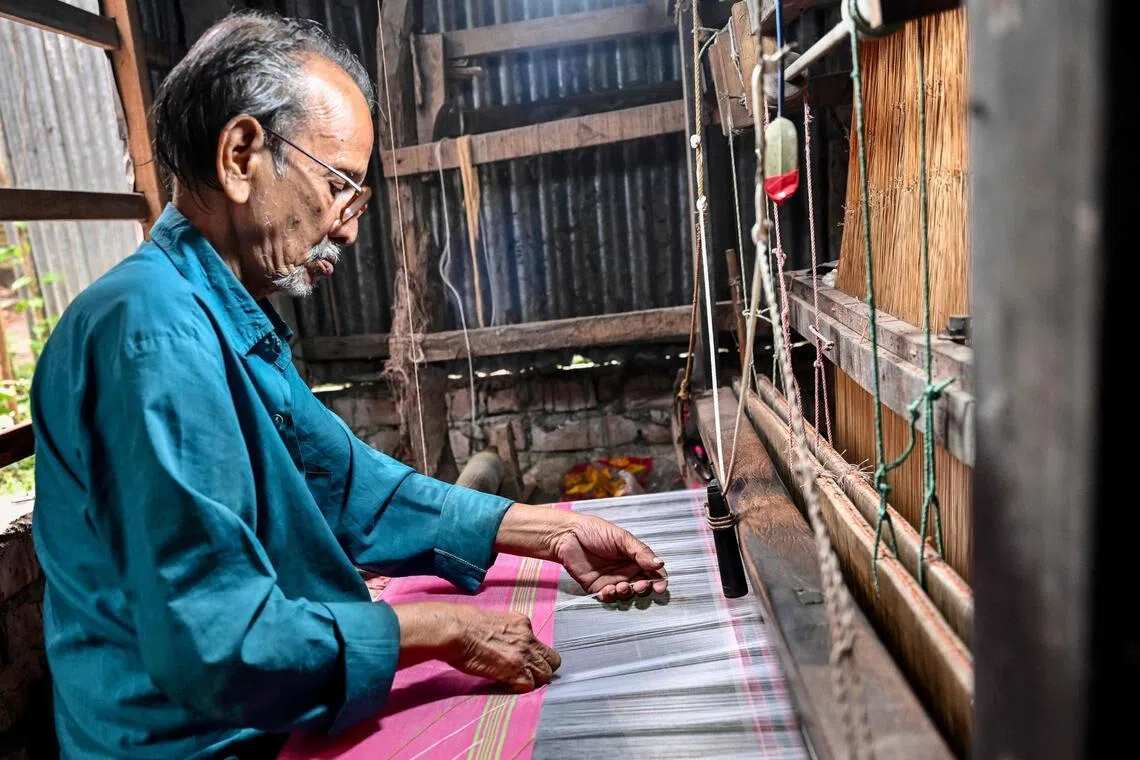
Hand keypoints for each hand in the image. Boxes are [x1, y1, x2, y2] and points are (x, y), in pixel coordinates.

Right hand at [394, 602, 559, 692]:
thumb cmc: (464, 624)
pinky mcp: (515, 670)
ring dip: (534, 680)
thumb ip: (506, 632)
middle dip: (543, 669)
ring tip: (518, 682)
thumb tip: (504, 641)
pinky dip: (522, 688)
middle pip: (552, 660)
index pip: (541, 644)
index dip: (535, 655)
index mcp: (522, 623)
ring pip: (545, 674)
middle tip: (527, 674)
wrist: (456, 630)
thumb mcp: (493, 620)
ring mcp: (523, 655)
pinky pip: (529, 685)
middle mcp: (528, 638)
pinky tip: (510, 686)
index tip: (524, 660)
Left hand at [549, 514, 667, 602]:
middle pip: (643, 586)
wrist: (568, 536)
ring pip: (627, 595)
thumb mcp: (621, 538)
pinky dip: (612, 596)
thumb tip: (660, 564)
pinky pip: (609, 598)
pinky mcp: (597, 588)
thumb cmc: (594, 531)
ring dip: (628, 593)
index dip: (660, 581)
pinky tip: (609, 589)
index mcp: (634, 557)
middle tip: (640, 585)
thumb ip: (640, 552)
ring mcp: (612, 580)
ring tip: (621, 585)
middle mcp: (626, 570)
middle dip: (644, 589)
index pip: (653, 572)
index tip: (661, 586)